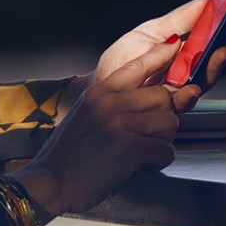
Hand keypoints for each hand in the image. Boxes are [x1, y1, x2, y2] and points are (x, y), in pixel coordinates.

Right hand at [10, 42, 186, 220]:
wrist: (51, 180)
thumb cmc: (67, 154)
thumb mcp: (84, 115)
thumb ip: (109, 104)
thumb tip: (138, 104)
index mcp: (99, 92)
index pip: (137, 65)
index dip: (160, 55)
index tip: (174, 45)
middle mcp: (110, 102)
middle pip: (163, 96)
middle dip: (165, 116)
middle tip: (154, 133)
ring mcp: (120, 123)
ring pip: (169, 122)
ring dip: (164, 139)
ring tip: (147, 150)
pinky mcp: (129, 148)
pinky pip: (166, 150)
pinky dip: (159, 161)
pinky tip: (143, 164)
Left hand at [59, 0, 225, 116]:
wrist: (102, 84)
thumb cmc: (123, 60)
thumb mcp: (150, 32)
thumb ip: (178, 20)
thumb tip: (204, 2)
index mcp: (186, 48)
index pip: (213, 34)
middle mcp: (188, 68)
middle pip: (216, 53)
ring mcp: (181, 86)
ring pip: (207, 77)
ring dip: (216, 64)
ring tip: (222, 50)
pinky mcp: (169, 106)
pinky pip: (184, 101)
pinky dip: (190, 94)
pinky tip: (192, 85)